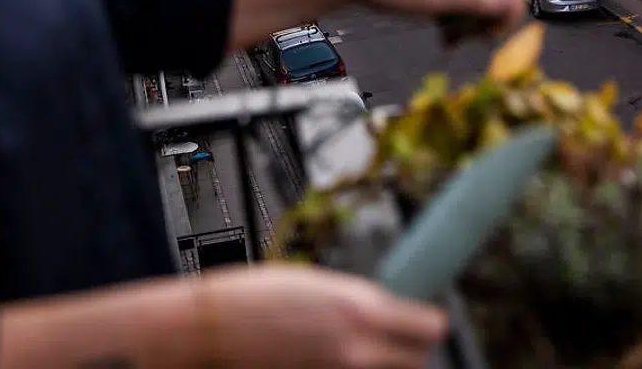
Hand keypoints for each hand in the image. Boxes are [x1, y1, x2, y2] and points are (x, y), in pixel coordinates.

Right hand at [202, 265, 446, 367]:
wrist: (211, 330)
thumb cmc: (253, 298)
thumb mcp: (317, 283)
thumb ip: (356, 302)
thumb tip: (382, 312)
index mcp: (361, 310)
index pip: (430, 327)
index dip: (427, 323)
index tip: (423, 323)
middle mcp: (358, 351)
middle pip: (417, 362)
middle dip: (408, 351)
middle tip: (394, 343)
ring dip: (382, 367)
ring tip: (360, 355)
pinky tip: (332, 363)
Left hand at [348, 0, 530, 37]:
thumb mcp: (441, 0)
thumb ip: (479, 2)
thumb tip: (513, 5)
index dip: (511, 14)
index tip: (490, 32)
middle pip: (500, 1)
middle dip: (487, 24)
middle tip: (465, 37)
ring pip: (480, 10)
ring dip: (470, 28)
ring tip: (448, 37)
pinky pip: (462, 12)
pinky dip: (456, 26)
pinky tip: (441, 36)